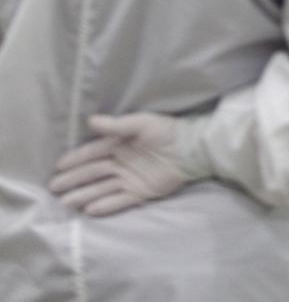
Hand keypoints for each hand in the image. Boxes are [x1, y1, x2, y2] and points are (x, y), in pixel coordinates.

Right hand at [49, 112, 211, 215]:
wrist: (190, 148)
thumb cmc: (166, 131)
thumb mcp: (142, 123)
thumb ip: (117, 125)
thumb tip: (91, 121)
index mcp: (119, 144)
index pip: (93, 152)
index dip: (76, 159)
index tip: (59, 166)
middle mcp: (120, 162)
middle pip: (92, 172)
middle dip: (73, 179)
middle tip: (54, 188)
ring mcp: (128, 179)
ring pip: (101, 188)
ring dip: (83, 195)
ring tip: (65, 203)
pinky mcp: (139, 192)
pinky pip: (119, 200)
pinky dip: (105, 205)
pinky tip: (90, 211)